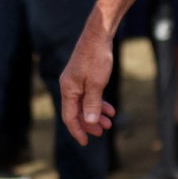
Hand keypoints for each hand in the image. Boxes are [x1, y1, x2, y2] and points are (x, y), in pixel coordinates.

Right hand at [60, 27, 116, 145]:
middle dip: (89, 123)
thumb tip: (90, 121)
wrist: (98, 35)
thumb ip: (92, 104)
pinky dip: (98, 103)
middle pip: (76, 112)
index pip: (69, 117)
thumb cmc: (96, 58)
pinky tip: (109, 108)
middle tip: (102, 132)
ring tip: (109, 122)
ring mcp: (75, 81)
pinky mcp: (83, 76)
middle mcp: (68, 86)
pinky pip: (88, 95)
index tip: (85, 142)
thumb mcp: (96, 84)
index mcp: (68, 90)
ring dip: (96, 114)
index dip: (77, 131)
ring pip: (84, 104)